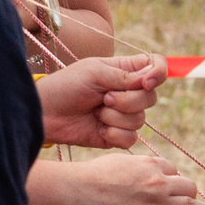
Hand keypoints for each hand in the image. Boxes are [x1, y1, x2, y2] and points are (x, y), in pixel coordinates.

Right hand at [32, 155, 204, 204]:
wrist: (74, 193)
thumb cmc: (86, 178)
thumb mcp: (115, 162)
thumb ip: (132, 168)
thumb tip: (136, 173)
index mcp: (148, 164)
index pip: (172, 170)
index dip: (174, 180)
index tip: (173, 189)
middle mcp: (158, 183)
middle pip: (189, 187)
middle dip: (192, 195)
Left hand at [37, 56, 165, 148]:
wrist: (46, 113)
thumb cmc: (66, 86)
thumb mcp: (94, 73)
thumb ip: (125, 76)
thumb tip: (151, 80)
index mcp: (126, 71)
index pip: (156, 66)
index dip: (158, 73)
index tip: (146, 82)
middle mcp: (129, 92)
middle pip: (151, 97)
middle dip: (128, 101)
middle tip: (104, 98)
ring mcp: (124, 115)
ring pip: (140, 120)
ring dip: (115, 117)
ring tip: (95, 112)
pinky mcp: (117, 135)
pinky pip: (131, 138)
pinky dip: (114, 133)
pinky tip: (99, 128)